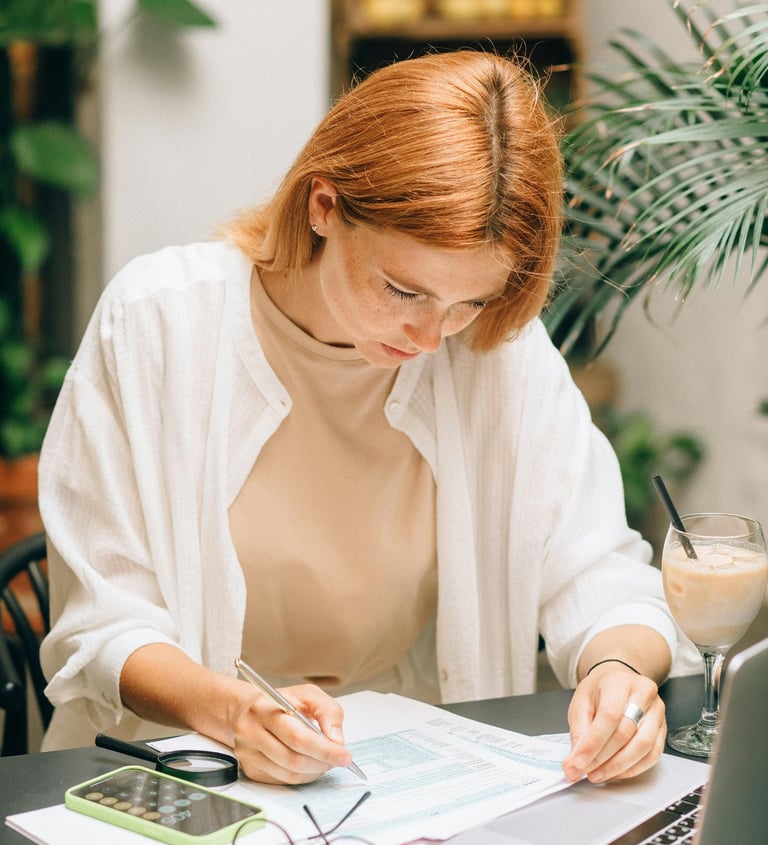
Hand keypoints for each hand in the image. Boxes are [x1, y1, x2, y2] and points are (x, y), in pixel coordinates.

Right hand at [230, 682, 352, 783]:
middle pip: (294, 759)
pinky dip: (302, 776)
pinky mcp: (250, 769)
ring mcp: (248, 753)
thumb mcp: (307, 694)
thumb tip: (337, 741)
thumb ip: (327, 711)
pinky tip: (309, 765)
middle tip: (338, 759)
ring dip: (314, 772)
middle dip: (322, 763)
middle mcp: (251, 732)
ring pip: (289, 774)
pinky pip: (282, 780)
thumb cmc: (280, 701)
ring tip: (325, 761)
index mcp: (265, 709)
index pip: (298, 737)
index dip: (325, 750)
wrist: (244, 710)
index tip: (345, 755)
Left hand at [562, 663, 665, 783]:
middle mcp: (643, 694)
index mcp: (618, 682)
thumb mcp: (581, 702)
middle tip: (584, 771)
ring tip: (598, 774)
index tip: (578, 763)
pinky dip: (633, 769)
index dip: (593, 743)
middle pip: (626, 732)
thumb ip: (578, 732)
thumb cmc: (600, 691)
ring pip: (643, 746)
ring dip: (618, 767)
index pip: (609, 715)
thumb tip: (575, 763)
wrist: (618, 680)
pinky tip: (616, 772)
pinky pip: (653, 755)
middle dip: (602, 758)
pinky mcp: (663, 728)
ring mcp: (657, 711)